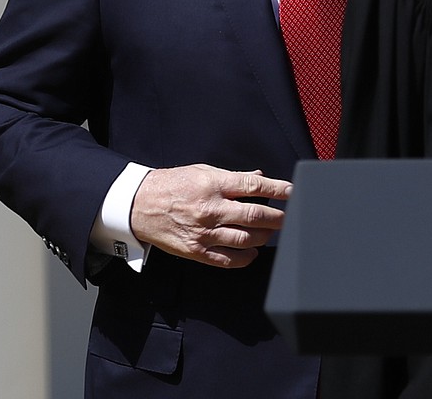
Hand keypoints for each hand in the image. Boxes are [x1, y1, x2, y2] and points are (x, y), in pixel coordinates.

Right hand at [130, 164, 291, 267]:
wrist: (138, 205)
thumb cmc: (172, 185)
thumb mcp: (202, 171)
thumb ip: (232, 177)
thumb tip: (258, 177)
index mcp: (213, 185)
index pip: (254, 187)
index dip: (278, 190)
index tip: (292, 192)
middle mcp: (211, 209)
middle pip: (255, 216)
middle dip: (278, 217)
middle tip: (288, 217)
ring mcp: (204, 232)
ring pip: (245, 239)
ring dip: (264, 237)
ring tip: (270, 232)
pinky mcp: (196, 251)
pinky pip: (228, 260)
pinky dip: (245, 257)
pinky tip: (252, 251)